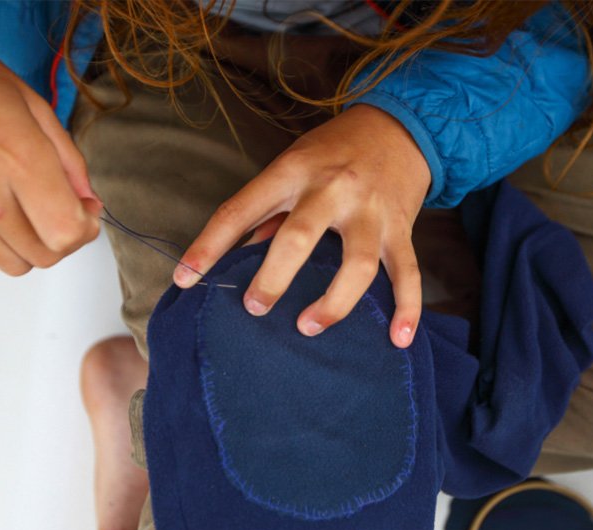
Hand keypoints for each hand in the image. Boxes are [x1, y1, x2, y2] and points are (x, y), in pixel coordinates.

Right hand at [0, 3, 99, 275]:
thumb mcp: (30, 101)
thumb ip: (67, 158)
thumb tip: (88, 200)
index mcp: (17, 157)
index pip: (67, 230)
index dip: (87, 226)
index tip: (87, 208)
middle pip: (47, 255)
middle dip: (68, 239)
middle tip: (67, 210)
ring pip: (16, 264)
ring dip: (36, 246)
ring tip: (34, 211)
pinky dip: (4, 243)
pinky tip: (4, 209)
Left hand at [173, 103, 430, 348]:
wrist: (400, 125)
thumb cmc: (334, 150)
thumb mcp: (293, 163)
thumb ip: (268, 210)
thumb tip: (238, 257)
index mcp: (293, 171)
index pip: (241, 210)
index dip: (209, 246)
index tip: (185, 279)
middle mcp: (332, 190)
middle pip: (299, 237)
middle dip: (273, 277)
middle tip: (254, 307)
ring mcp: (371, 211)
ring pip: (357, 264)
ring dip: (333, 303)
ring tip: (307, 327)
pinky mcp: (403, 228)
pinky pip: (407, 274)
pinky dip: (406, 309)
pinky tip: (398, 339)